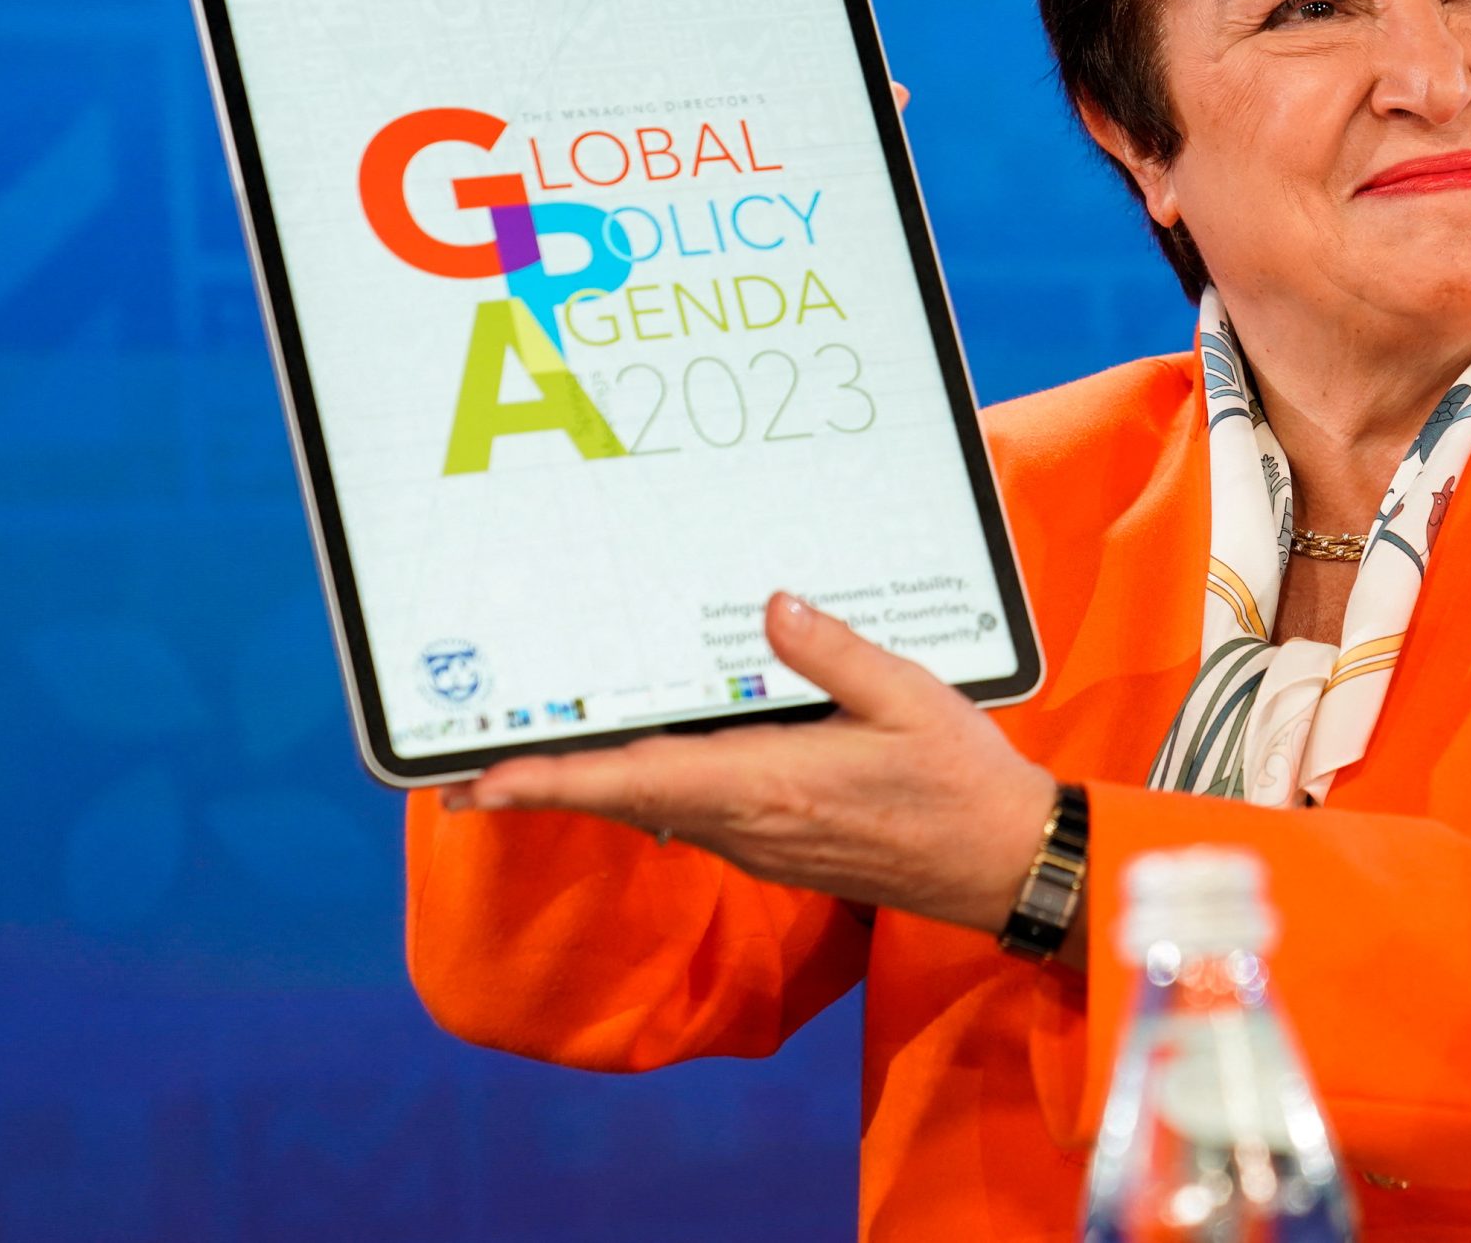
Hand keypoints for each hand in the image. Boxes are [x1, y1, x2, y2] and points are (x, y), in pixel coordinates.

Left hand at [442, 593, 1058, 936]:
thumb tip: (769, 606)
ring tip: (541, 748)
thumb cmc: (962, 783)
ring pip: (655, 806)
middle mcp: (748, 823)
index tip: (476, 788)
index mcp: (769, 784)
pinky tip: (651, 751)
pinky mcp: (777, 847)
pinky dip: (653, 785)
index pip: (636, 782)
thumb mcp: (910, 697)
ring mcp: (760, 842)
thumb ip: (834, 652)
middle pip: (624, 798)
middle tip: (466, 772)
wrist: (1004, 864)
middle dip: (547, 782)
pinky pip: (695, 811)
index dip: (549, 783)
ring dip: (597, 782)